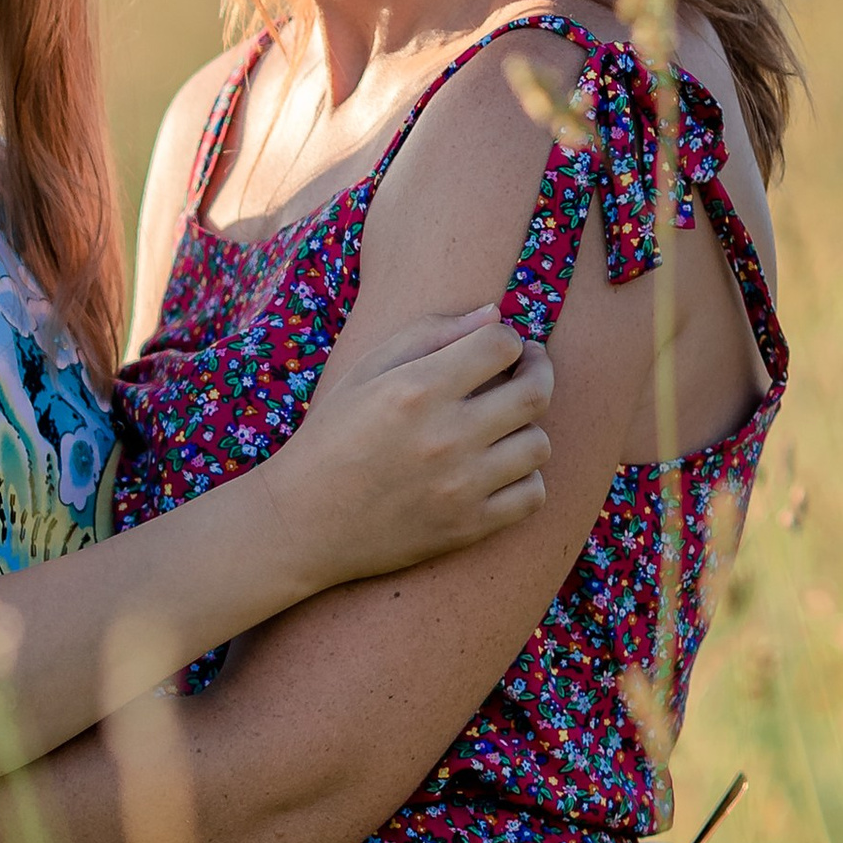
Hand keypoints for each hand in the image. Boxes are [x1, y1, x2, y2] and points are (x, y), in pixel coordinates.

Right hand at [276, 309, 554, 580]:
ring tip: (508, 425)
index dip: (508, 339)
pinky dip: (526, 478)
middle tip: (529, 369)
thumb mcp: (364, 371)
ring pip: (538, 444)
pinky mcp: (467, 527)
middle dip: (539, 370)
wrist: (302, 523)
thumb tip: (493, 314)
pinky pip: (532, 495)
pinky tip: (503, 469)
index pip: (501, 344)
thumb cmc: (331, 437)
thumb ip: (428, 333)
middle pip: (535, 392)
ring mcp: (461, 486)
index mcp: (417, 389)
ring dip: (529, 427)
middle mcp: (446, 436)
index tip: (501, 348)